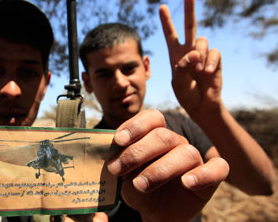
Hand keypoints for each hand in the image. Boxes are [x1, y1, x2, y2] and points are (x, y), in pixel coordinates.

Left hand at [107, 109, 228, 221]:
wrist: (154, 212)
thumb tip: (110, 149)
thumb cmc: (138, 186)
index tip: (118, 140)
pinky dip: (204, 174)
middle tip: (118, 169)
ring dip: (160, 169)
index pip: (152, 118)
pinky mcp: (211, 177)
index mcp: (155, 134)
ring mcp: (194, 158)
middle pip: (163, 136)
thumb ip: (119, 159)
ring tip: (140, 185)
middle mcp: (176, 142)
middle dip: (137, 152)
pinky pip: (218, 168)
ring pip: (185, 153)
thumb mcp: (124, 173)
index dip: (135, 126)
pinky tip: (186, 182)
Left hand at [159, 0, 222, 112]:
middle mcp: (189, 50)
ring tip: (197, 68)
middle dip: (189, 10)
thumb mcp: (178, 83)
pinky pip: (214, 52)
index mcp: (175, 54)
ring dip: (198, 53)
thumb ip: (183, 68)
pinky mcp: (215, 60)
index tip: (162, 7)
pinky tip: (207, 71)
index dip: (166, 21)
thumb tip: (194, 54)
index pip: (170, 34)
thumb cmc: (186, 94)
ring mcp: (203, 54)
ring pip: (202, 40)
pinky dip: (210, 62)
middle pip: (189, 26)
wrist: (202, 105)